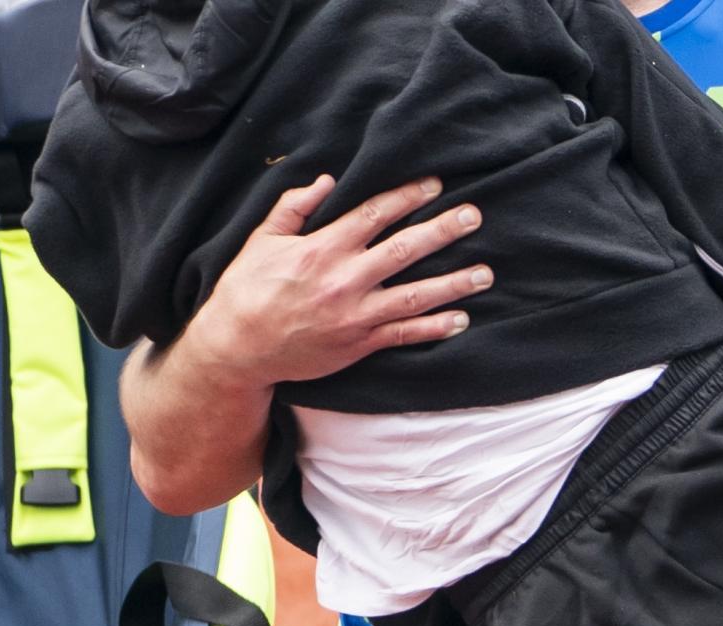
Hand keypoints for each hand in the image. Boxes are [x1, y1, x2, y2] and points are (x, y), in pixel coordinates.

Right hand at [186, 174, 492, 387]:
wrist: (237, 348)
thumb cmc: (246, 290)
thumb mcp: (262, 240)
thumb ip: (294, 207)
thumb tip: (326, 180)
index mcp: (323, 247)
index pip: (375, 214)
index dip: (408, 197)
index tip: (436, 185)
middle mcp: (346, 279)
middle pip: (405, 249)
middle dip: (443, 230)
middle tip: (474, 216)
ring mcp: (356, 314)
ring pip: (416, 295)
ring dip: (454, 283)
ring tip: (485, 273)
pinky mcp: (359, 344)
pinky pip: (405, 334)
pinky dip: (435, 328)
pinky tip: (462, 319)